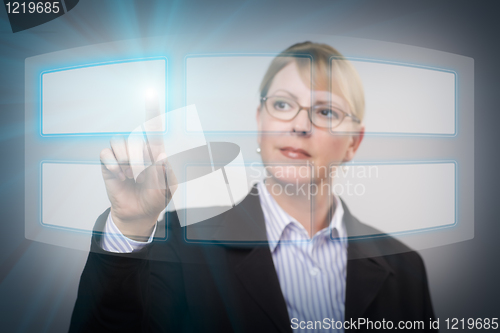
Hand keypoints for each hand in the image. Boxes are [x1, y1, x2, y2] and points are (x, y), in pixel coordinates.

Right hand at [100, 96, 176, 240]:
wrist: (138, 213)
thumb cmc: (156, 198)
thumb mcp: (166, 188)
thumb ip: (165, 172)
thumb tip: (162, 155)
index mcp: (155, 151)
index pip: (154, 128)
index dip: (152, 110)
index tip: (150, 93)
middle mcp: (138, 149)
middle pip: (135, 139)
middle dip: (138, 160)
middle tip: (141, 176)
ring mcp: (123, 156)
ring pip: (119, 143)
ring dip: (125, 161)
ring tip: (131, 175)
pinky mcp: (109, 164)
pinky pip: (105, 154)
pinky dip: (112, 165)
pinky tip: (119, 176)